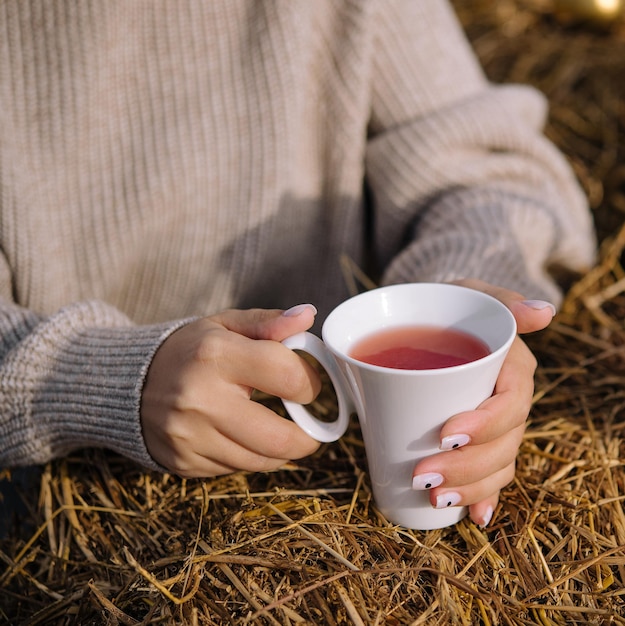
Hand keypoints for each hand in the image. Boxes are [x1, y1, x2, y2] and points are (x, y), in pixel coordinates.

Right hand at [140, 305, 321, 476]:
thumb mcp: (225, 325)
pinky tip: (245, 437)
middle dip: (307, 436)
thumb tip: (308, 316)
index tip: (307, 384)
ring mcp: (190, 436)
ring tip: (280, 431)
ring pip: (261, 461)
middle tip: (309, 427)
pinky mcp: (184, 462)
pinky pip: (236, 470)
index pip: (287, 376)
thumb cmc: (189, 350)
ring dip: (282, 450)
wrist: (127, 382)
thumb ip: (269, 322)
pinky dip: (251, 457)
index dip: (309, 382)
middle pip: (280, 437)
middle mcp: (201, 399)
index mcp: (216, 355)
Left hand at [410, 279, 554, 526]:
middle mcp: (509, 400)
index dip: (485, 425)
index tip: (445, 435)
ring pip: (499, 464)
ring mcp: (496, 424)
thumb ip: (502, 300)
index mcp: (513, 369)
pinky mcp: (479, 438)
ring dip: (472, 488)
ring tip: (435, 499)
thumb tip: (544, 312)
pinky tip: (476, 516)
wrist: (436, 318)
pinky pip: (492, 473)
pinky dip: (486, 497)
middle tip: (423, 475)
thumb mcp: (471, 293)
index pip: (511, 403)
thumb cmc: (452, 306)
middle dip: (467, 467)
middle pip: (504, 443)